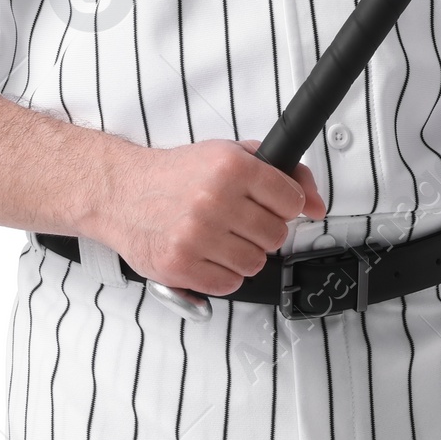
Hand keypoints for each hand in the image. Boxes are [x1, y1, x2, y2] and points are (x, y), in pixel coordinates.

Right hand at [102, 136, 326, 294]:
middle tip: (241, 221)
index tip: (270, 204)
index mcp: (231, 167)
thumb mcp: (229, 155)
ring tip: (222, 237)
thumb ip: (282, 172)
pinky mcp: (182, 266)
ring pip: (256, 263)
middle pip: (276, 235)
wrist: (124, 193)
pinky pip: (230, 284)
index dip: (284, 204)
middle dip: (264, 230)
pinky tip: (209, 254)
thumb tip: (317, 204)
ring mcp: (197, 235)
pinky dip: (225, 274)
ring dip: (244, 254)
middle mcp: (215, 199)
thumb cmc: (177, 175)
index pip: (291, 199)